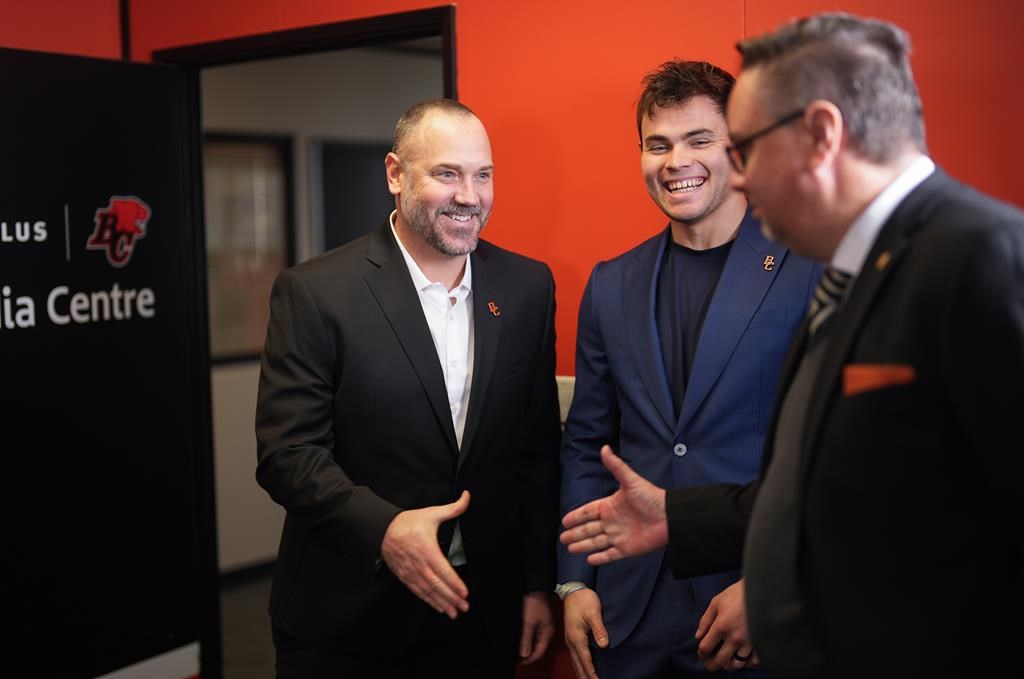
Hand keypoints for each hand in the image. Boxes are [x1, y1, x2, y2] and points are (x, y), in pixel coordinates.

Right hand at [380, 490, 470, 618]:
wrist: (382, 529)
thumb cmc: (408, 522)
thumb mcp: (431, 513)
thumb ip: (453, 508)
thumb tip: (467, 496)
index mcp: (427, 549)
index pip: (443, 570)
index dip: (454, 583)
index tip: (465, 592)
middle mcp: (419, 564)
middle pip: (437, 585)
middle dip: (452, 597)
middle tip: (464, 607)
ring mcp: (411, 572)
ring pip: (428, 591)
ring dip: (442, 603)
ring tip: (454, 612)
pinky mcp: (404, 577)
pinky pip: (418, 592)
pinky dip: (429, 601)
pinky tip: (439, 607)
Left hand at [519, 591, 554, 664]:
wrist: (536, 586)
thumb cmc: (534, 602)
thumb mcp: (528, 622)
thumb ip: (526, 639)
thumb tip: (524, 655)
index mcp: (547, 633)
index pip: (539, 652)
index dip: (529, 658)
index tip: (519, 662)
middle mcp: (547, 631)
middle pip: (538, 647)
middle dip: (528, 653)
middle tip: (516, 657)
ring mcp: (543, 626)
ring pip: (535, 641)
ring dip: (527, 646)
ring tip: (517, 650)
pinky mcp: (539, 621)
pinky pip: (534, 634)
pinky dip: (527, 638)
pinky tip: (520, 639)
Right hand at [560, 446, 667, 564]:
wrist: (670, 516)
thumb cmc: (651, 497)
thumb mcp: (630, 480)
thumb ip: (616, 466)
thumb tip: (604, 448)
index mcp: (610, 506)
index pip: (587, 512)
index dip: (576, 516)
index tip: (564, 521)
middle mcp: (612, 521)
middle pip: (588, 529)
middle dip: (575, 533)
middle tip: (562, 538)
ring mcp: (619, 536)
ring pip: (596, 542)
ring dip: (583, 545)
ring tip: (570, 548)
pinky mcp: (627, 549)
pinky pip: (610, 554)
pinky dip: (600, 558)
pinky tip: (590, 560)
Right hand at [563, 587, 607, 678]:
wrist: (573, 590)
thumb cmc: (584, 599)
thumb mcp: (594, 613)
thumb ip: (599, 629)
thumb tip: (604, 645)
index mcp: (577, 637)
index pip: (586, 660)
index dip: (592, 672)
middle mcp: (571, 640)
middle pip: (578, 664)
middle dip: (585, 676)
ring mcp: (570, 638)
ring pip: (575, 660)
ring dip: (581, 672)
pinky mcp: (571, 635)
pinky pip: (574, 654)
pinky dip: (578, 664)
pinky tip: (581, 666)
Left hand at [696, 579, 759, 670]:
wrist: (760, 590)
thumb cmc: (737, 594)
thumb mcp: (716, 602)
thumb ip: (705, 620)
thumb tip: (698, 636)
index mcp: (721, 626)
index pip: (706, 648)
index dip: (701, 653)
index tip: (702, 653)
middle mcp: (734, 638)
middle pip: (720, 661)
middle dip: (712, 665)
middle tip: (710, 664)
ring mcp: (749, 642)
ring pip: (737, 665)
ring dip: (729, 665)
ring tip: (727, 660)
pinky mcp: (760, 643)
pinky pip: (753, 662)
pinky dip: (747, 663)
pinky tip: (743, 658)